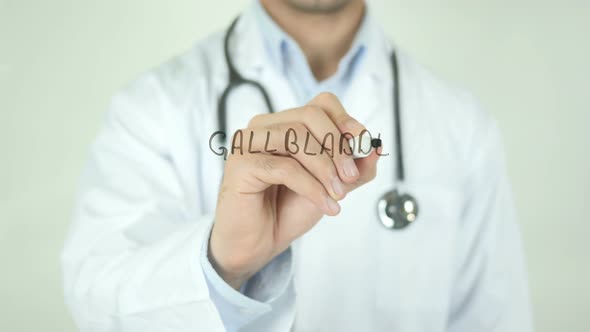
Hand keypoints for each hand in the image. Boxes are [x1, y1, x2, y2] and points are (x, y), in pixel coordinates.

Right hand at [209, 92, 379, 288]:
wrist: (258, 244)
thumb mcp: (331, 186)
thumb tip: (376, 146)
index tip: (362, 145)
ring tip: (338, 195)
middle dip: (338, 146)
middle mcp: (264, 126)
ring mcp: (248, 143)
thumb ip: (354, 168)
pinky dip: (311, 187)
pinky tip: (325, 206)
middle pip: (309, 116)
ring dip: (325, 168)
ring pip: (296, 138)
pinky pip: (284, 167)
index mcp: (285, 124)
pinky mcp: (240, 165)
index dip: (344, 121)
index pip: (320, 104)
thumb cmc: (288, 211)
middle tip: (351, 177)